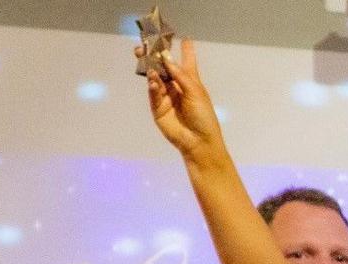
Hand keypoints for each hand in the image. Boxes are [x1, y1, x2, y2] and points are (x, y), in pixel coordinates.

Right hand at [143, 38, 224, 159]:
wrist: (198, 141)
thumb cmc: (203, 117)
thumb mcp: (196, 92)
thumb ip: (180, 75)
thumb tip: (166, 58)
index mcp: (191, 82)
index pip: (188, 63)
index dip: (186, 51)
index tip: (186, 38)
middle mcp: (177, 87)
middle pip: (163, 68)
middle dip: (154, 56)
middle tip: (144, 45)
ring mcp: (166, 96)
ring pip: (155, 78)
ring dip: (150, 68)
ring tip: (146, 60)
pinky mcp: (157, 107)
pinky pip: (153, 92)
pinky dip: (152, 85)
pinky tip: (153, 81)